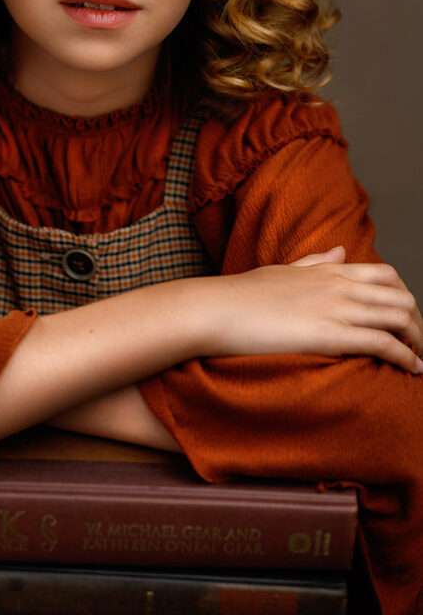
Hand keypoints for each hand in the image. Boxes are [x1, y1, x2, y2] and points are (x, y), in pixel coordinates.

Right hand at [203, 245, 422, 374]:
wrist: (216, 309)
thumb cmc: (240, 294)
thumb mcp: (282, 270)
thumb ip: (314, 261)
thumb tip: (341, 250)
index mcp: (327, 270)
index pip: (386, 276)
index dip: (404, 298)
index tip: (405, 320)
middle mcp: (339, 285)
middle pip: (401, 298)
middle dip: (417, 324)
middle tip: (417, 345)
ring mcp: (337, 308)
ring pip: (400, 318)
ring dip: (418, 341)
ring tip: (420, 360)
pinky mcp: (332, 334)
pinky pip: (384, 342)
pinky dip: (406, 357)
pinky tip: (412, 369)